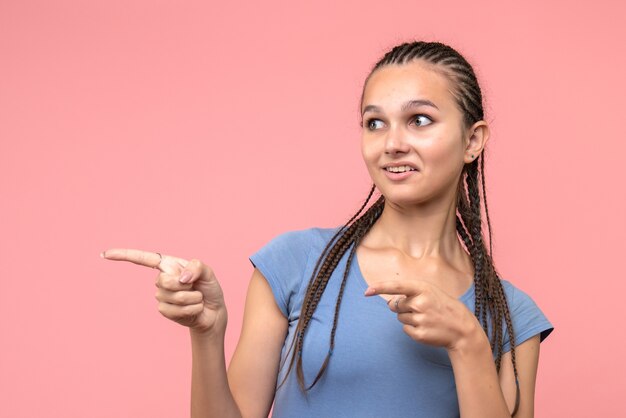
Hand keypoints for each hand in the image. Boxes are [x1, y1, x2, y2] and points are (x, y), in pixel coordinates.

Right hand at [101, 248, 225, 335]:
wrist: (213, 311)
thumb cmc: (209, 288)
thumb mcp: (208, 272)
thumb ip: (196, 267)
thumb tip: (180, 278)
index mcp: (170, 265)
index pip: (144, 259)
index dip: (125, 256)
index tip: (105, 254)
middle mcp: (163, 279)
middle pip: (164, 281)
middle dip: (185, 286)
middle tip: (195, 287)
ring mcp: (162, 296)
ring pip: (173, 297)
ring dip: (192, 299)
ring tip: (197, 299)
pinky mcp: (165, 311)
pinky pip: (175, 310)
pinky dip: (190, 309)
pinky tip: (194, 309)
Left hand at [364, 280, 477, 350]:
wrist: (462, 329)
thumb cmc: (443, 307)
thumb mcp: (430, 292)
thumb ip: (410, 293)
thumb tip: (389, 303)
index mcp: (423, 289)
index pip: (397, 286)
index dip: (380, 287)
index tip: (367, 291)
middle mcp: (420, 303)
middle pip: (395, 305)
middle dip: (402, 307)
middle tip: (420, 309)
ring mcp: (420, 319)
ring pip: (399, 318)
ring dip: (408, 318)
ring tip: (426, 318)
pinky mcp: (419, 334)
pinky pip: (405, 329)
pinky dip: (412, 329)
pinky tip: (426, 327)